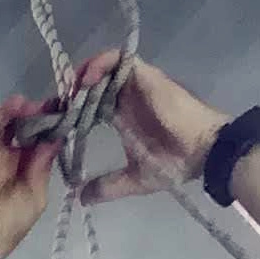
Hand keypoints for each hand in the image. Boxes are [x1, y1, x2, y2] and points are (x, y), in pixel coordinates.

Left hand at [67, 51, 229, 202]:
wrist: (204, 152)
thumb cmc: (175, 163)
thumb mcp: (136, 179)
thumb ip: (108, 187)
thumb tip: (82, 199)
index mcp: (123, 117)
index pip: (91, 104)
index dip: (73, 109)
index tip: (55, 122)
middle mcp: (127, 97)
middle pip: (93, 83)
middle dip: (73, 90)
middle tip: (57, 105)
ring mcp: (135, 84)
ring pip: (102, 68)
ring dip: (83, 75)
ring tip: (70, 91)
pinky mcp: (145, 75)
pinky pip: (118, 59)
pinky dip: (99, 64)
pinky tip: (86, 80)